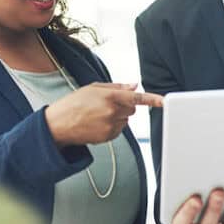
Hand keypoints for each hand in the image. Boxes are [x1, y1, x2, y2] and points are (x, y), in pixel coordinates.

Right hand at [44, 82, 163, 145]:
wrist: (59, 125)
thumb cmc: (73, 104)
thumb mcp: (92, 88)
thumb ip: (116, 87)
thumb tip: (134, 85)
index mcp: (109, 97)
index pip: (136, 98)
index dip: (152, 99)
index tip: (164, 101)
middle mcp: (112, 112)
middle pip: (132, 109)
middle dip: (123, 106)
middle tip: (105, 105)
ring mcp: (111, 126)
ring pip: (126, 120)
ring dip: (117, 117)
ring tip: (97, 115)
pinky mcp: (109, 137)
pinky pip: (119, 130)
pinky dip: (113, 126)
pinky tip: (97, 124)